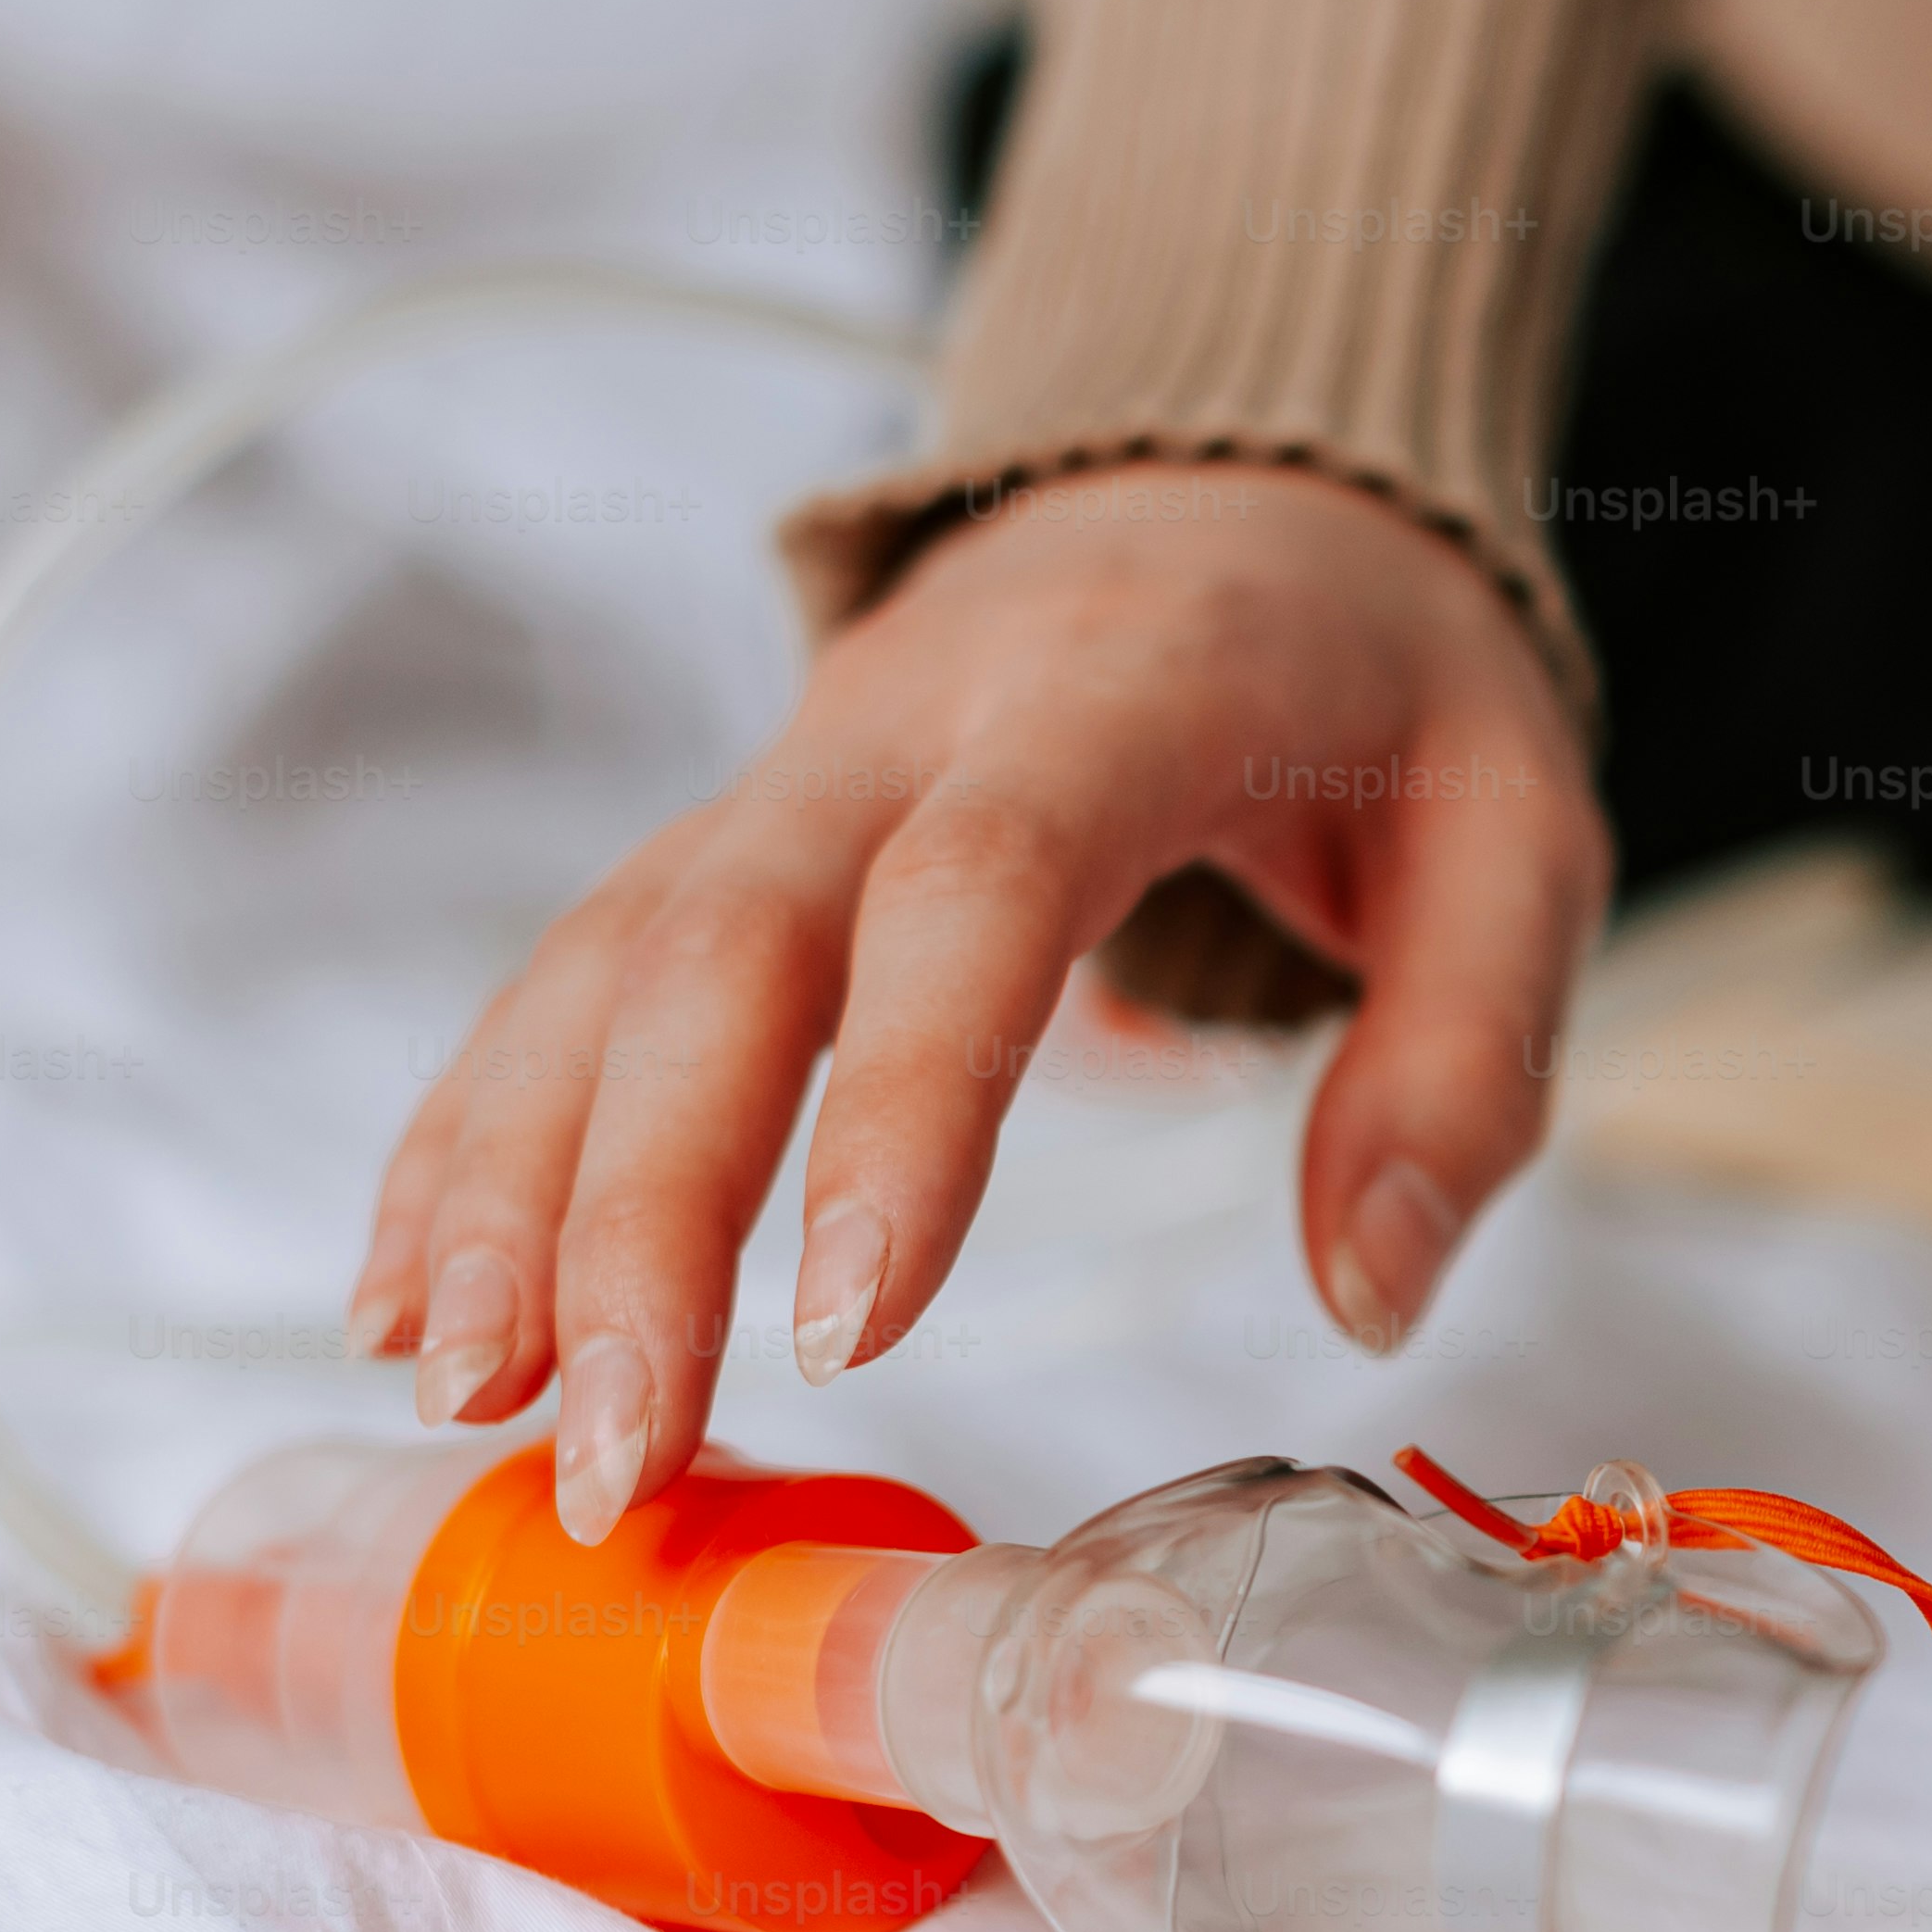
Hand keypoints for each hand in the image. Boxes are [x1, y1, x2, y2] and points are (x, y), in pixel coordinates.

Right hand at [350, 460, 1606, 1543]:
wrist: (1238, 483)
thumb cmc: (1382, 675)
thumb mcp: (1517, 823)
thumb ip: (1467, 1055)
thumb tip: (1368, 1293)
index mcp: (1118, 695)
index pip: (977, 889)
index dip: (901, 1102)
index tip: (851, 1324)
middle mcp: (905, 722)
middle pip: (725, 951)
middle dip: (639, 1212)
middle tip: (615, 1448)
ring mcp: (786, 777)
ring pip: (603, 968)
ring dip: (510, 1189)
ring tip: (463, 1399)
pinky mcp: (727, 840)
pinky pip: (566, 982)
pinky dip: (472, 1138)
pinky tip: (414, 1304)